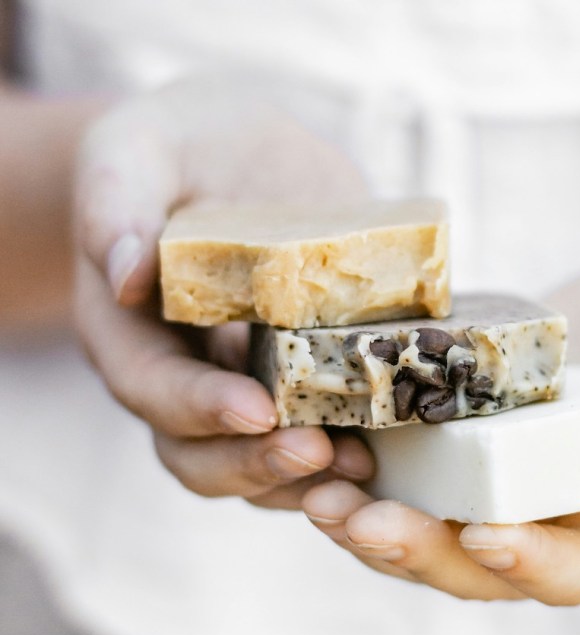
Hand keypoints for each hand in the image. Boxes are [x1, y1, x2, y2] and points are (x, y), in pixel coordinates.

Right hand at [73, 75, 373, 507]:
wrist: (239, 154)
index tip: (259, 412)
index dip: (200, 409)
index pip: (151, 388)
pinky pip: (318, 433)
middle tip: (322, 453)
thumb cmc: (182, 144)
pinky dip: (351, 449)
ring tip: (365, 466)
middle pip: (200, 452)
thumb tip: (126, 274)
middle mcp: (183, 373)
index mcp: (130, 329)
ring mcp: (244, 384)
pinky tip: (395, 441)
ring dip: (310, 478)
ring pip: (260, 463)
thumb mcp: (140, 146)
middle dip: (259, 464)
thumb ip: (119, 199)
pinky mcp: (302, 378)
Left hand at [300, 261, 579, 602]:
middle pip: (482, 562)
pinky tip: (319, 436)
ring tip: (314, 493)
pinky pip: (413, 467)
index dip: (535, 563)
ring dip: (370, 519)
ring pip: (431, 524)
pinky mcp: (475, 434)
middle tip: (355, 522)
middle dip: (418, 552)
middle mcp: (561, 514)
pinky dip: (366, 462)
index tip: (486, 535)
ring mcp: (511, 478)